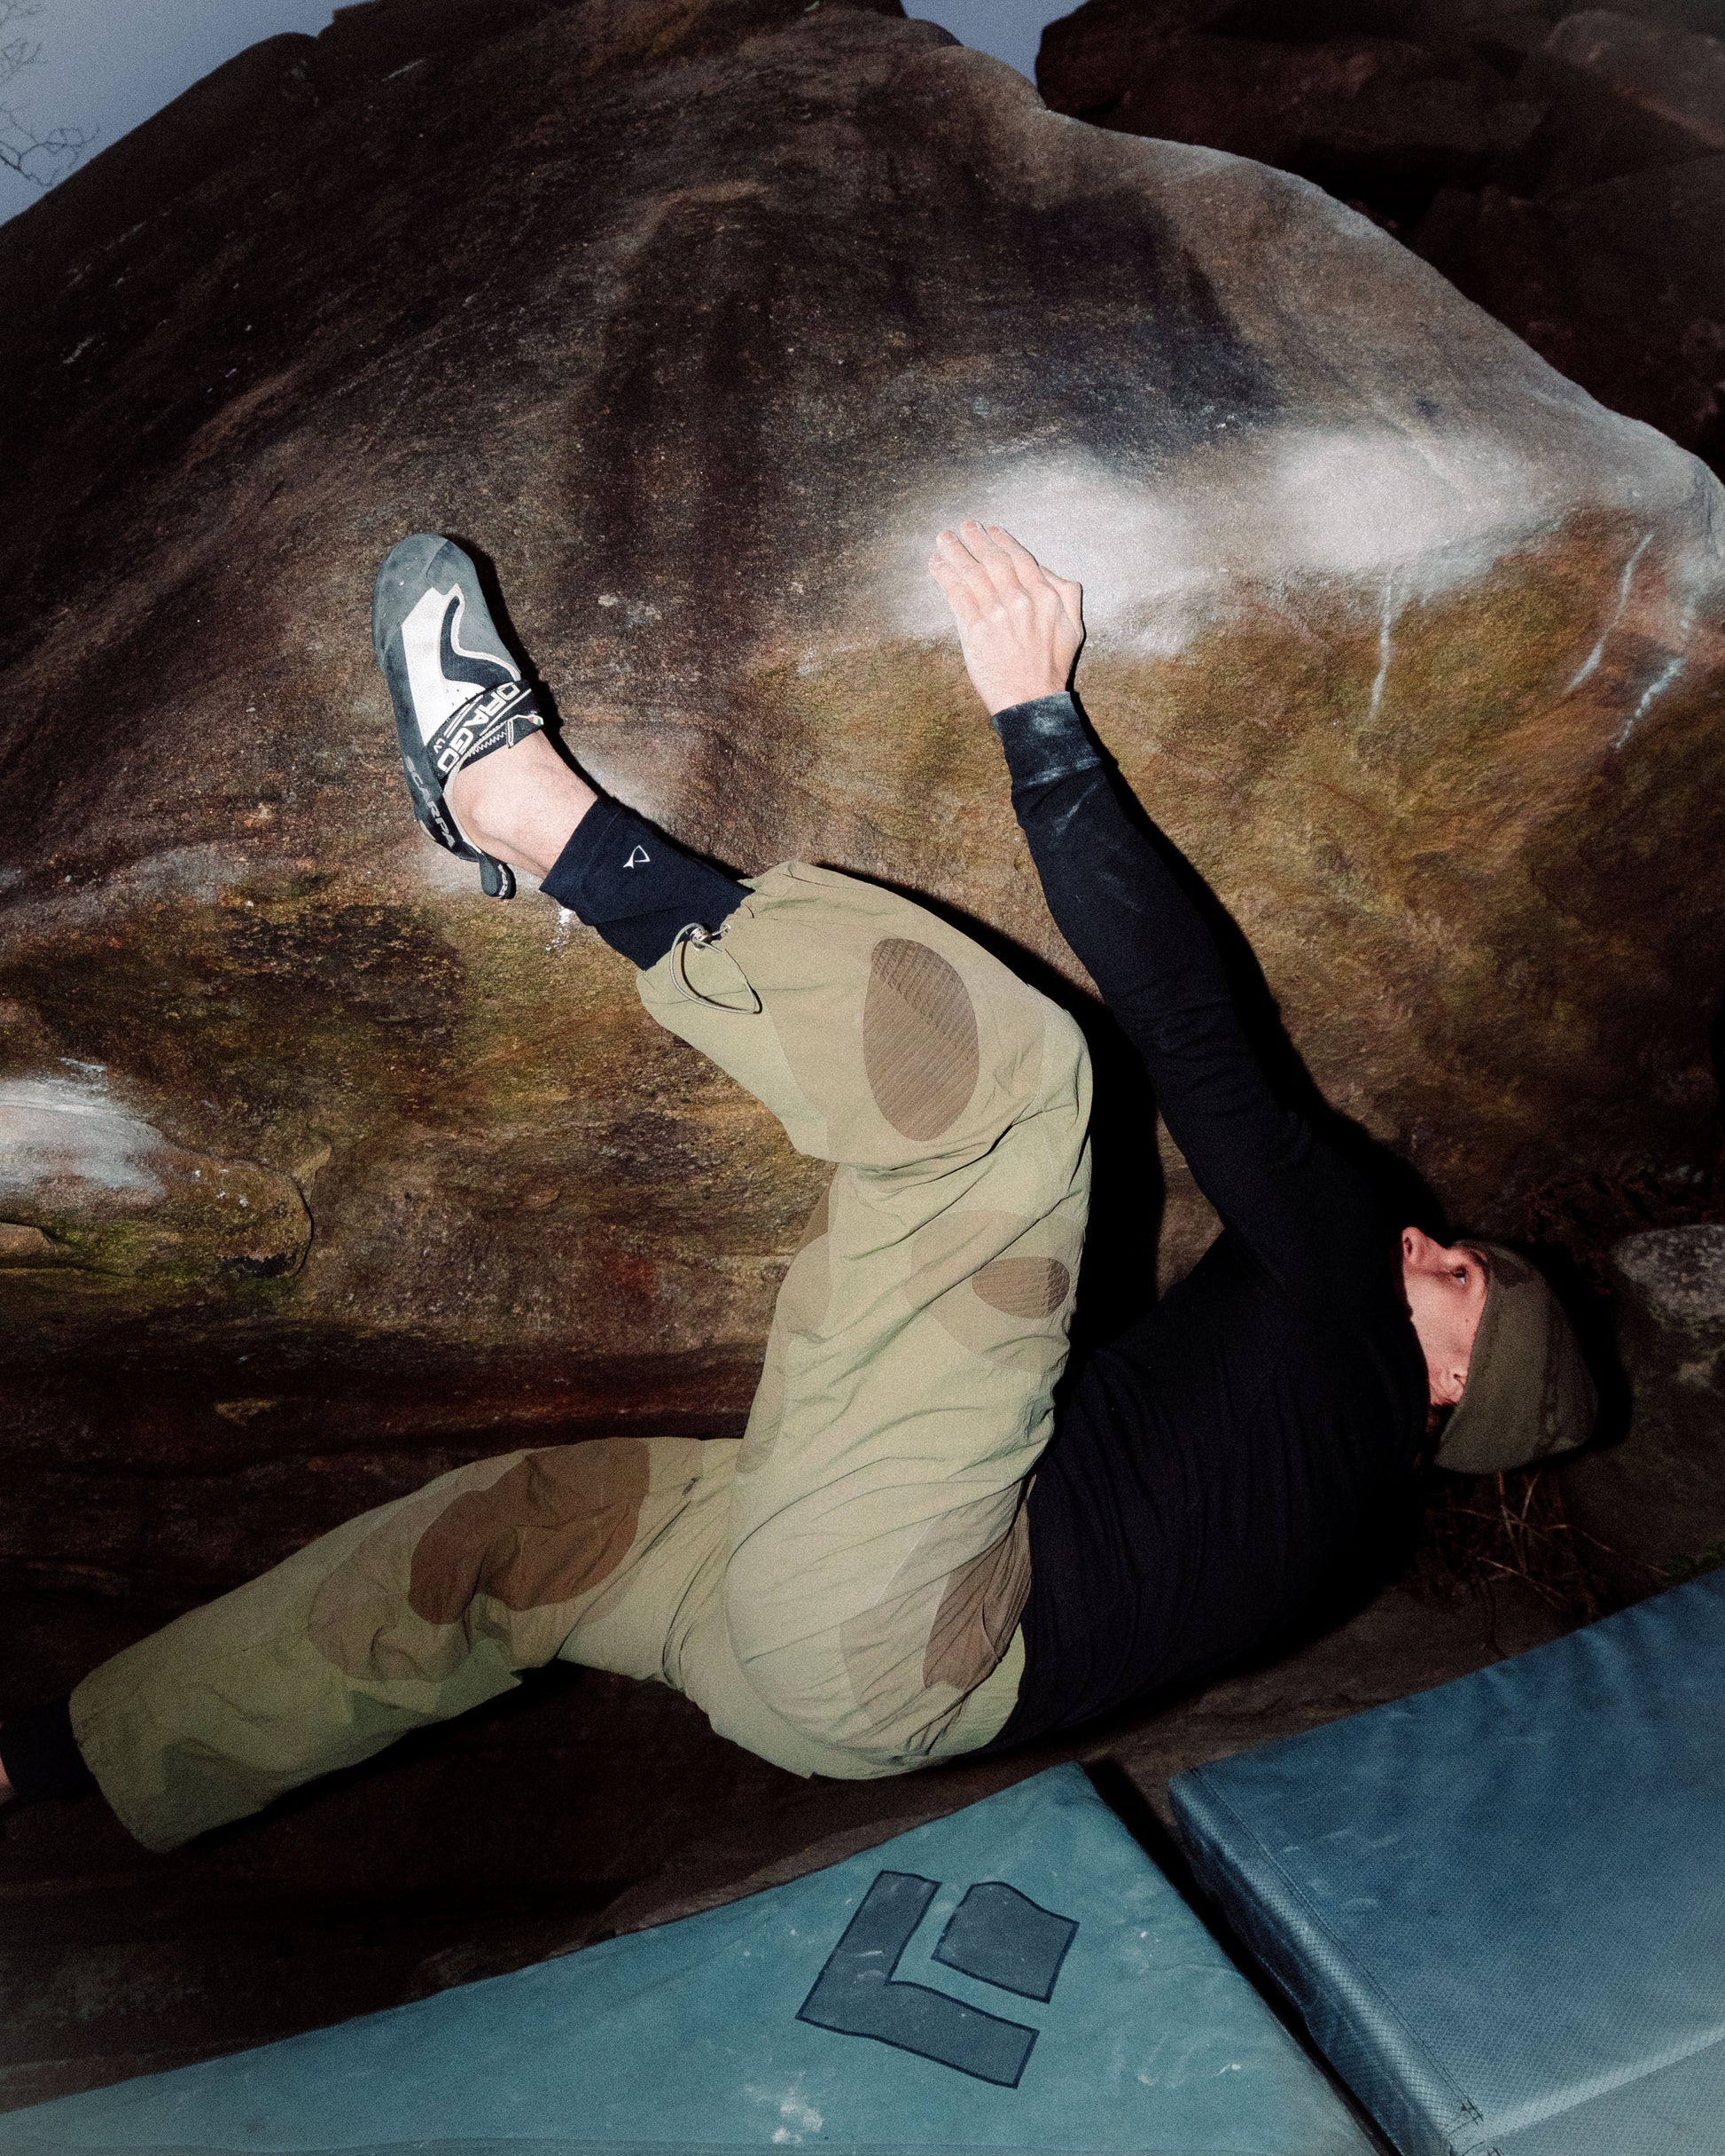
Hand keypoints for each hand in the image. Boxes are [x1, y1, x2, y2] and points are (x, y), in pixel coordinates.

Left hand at [929, 521, 1084, 715]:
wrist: (1031, 699)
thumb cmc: (1052, 666)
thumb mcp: (1074, 626)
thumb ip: (1067, 593)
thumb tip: (1048, 572)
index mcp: (1045, 595)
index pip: (1020, 558)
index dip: (1003, 541)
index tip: (991, 530)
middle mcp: (1020, 598)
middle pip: (993, 560)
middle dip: (976, 539)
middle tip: (964, 526)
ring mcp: (996, 612)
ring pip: (972, 572)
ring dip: (955, 551)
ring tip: (943, 538)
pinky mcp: (975, 628)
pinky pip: (956, 593)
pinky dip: (945, 575)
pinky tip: (936, 564)